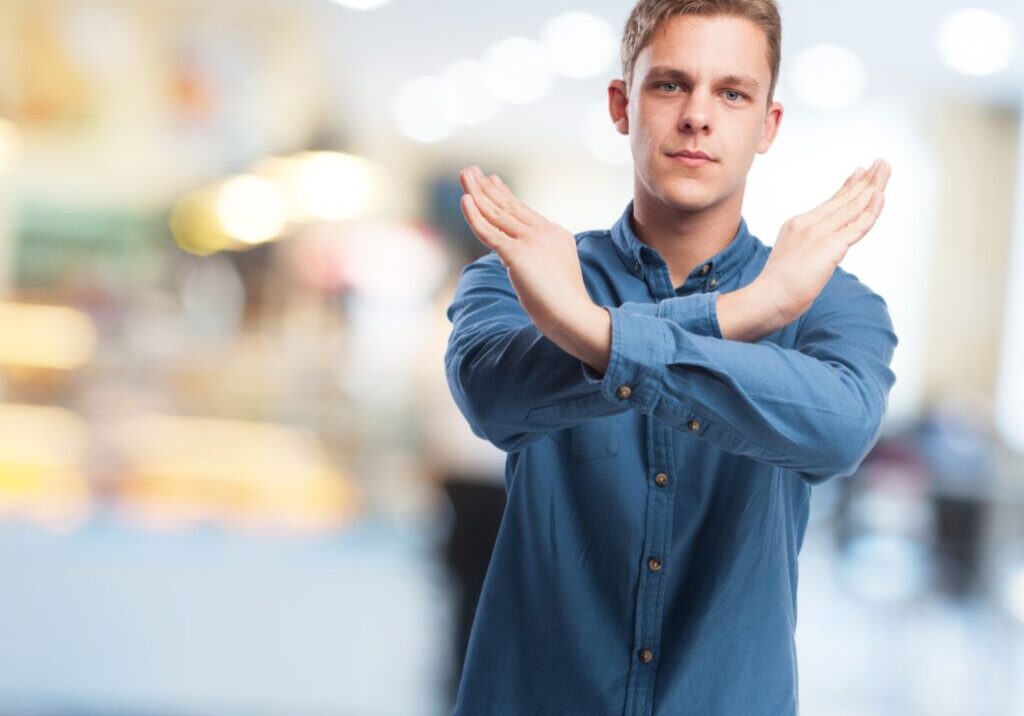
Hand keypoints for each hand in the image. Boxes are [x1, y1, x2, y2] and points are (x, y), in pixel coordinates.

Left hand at [458, 166, 594, 336]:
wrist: (575, 314)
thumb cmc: (566, 305)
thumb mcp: (555, 273)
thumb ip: (539, 261)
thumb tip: (520, 263)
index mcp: (555, 233)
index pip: (523, 211)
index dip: (503, 194)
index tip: (490, 180)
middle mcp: (544, 232)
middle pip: (508, 205)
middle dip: (486, 187)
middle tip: (470, 171)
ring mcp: (531, 241)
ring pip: (496, 213)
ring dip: (476, 192)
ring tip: (464, 175)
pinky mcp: (517, 254)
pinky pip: (489, 231)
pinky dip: (474, 215)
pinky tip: (464, 199)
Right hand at [753, 159, 890, 324]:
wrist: (767, 297)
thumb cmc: (775, 289)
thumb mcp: (790, 262)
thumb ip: (806, 253)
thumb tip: (817, 260)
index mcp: (797, 225)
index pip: (830, 203)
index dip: (848, 187)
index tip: (860, 172)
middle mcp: (809, 224)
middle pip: (844, 198)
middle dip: (865, 180)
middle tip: (880, 163)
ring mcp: (820, 233)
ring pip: (853, 206)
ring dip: (873, 186)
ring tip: (884, 168)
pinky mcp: (831, 246)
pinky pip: (858, 225)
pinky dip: (872, 210)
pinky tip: (880, 195)